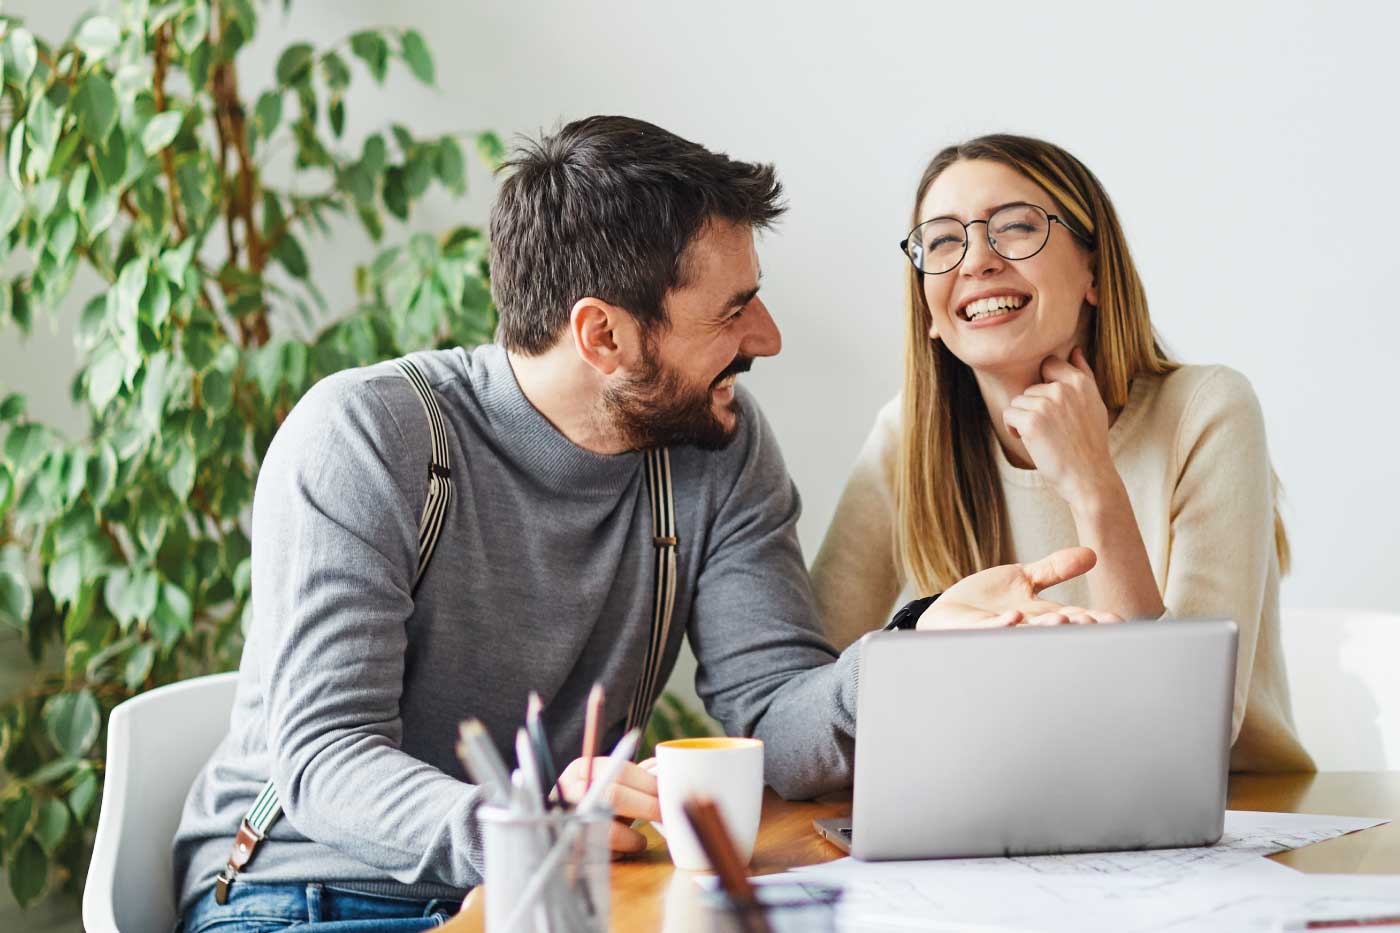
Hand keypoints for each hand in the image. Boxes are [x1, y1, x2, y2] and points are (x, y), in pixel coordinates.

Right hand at [557, 755, 659, 854]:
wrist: (557, 827)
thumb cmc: (592, 802)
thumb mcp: (608, 783)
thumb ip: (633, 778)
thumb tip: (660, 773)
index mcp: (582, 769)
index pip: (621, 770)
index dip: (649, 784)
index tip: (667, 795)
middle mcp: (569, 792)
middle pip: (614, 796)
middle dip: (647, 807)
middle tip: (664, 816)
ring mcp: (566, 820)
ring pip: (607, 829)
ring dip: (632, 838)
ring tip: (640, 841)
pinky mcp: (568, 849)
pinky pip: (599, 854)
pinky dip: (616, 854)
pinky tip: (620, 851)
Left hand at [916, 547, 1123, 628]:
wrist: (947, 617)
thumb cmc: (988, 603)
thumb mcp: (1024, 579)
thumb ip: (1055, 568)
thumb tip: (1091, 554)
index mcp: (1041, 616)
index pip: (1075, 619)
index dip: (1095, 621)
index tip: (1116, 621)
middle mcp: (1026, 629)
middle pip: (1056, 629)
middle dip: (1075, 627)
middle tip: (1092, 622)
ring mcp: (1002, 633)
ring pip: (1028, 633)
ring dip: (1046, 628)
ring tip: (1063, 619)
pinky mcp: (976, 631)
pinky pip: (992, 630)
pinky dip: (1005, 626)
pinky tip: (1016, 617)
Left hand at [1002, 348, 1116, 507]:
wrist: (1088, 476)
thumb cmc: (1089, 442)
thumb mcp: (1094, 404)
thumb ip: (1083, 374)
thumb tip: (1075, 349)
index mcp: (1080, 382)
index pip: (1049, 364)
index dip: (1045, 385)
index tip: (1051, 406)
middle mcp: (1063, 389)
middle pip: (1031, 388)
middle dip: (1034, 408)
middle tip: (1052, 430)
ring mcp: (1046, 404)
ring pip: (1018, 401)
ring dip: (1023, 419)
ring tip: (1043, 436)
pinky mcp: (1031, 421)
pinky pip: (1009, 414)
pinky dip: (1013, 428)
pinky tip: (1029, 440)